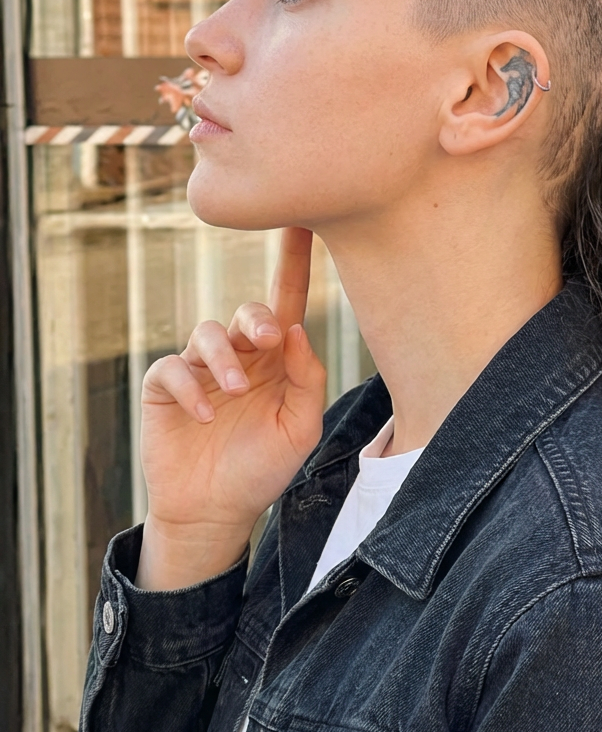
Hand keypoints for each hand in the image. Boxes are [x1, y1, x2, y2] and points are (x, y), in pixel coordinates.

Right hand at [137, 228, 326, 589]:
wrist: (216, 511)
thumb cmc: (262, 469)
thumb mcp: (299, 429)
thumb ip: (306, 379)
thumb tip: (297, 330)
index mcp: (276, 362)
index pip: (287, 303)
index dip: (294, 262)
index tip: (305, 220)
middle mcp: (239, 357)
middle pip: (247, 312)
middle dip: (257, 318)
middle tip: (270, 340)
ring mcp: (199, 369)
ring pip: (207, 333)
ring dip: (224, 358)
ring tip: (234, 391)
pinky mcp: (165, 388)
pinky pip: (171, 368)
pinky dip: (189, 387)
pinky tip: (203, 415)